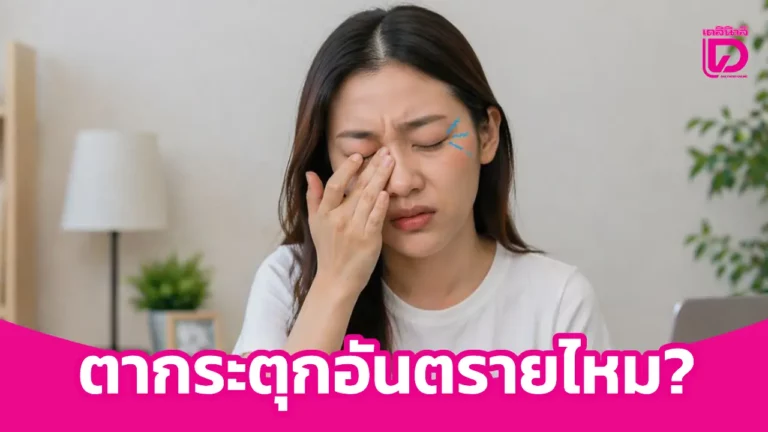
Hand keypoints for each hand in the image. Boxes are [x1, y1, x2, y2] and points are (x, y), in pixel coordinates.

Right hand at [306, 147, 393, 294]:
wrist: (337, 279)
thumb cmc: (328, 250)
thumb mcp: (314, 223)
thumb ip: (313, 197)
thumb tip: (310, 173)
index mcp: (324, 213)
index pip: (335, 185)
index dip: (346, 169)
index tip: (358, 156)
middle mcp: (338, 220)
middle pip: (357, 188)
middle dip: (372, 168)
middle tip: (385, 152)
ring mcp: (354, 230)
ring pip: (369, 198)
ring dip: (381, 178)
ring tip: (391, 163)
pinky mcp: (369, 240)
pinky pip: (376, 218)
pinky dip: (381, 204)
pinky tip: (387, 191)